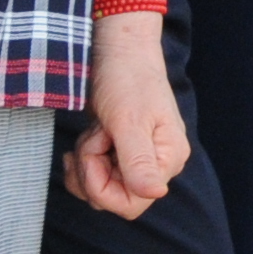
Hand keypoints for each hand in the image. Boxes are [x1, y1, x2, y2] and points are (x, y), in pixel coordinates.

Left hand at [64, 11, 190, 218]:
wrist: (119, 50)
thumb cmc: (126, 78)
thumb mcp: (128, 120)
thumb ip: (139, 161)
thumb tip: (156, 193)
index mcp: (167, 158)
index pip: (131, 203)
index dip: (102, 187)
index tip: (94, 151)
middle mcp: (157, 164)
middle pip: (112, 197)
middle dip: (91, 169)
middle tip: (95, 135)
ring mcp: (139, 160)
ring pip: (99, 188)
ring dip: (86, 162)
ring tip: (94, 131)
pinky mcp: (122, 154)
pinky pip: (96, 175)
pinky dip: (85, 158)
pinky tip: (88, 136)